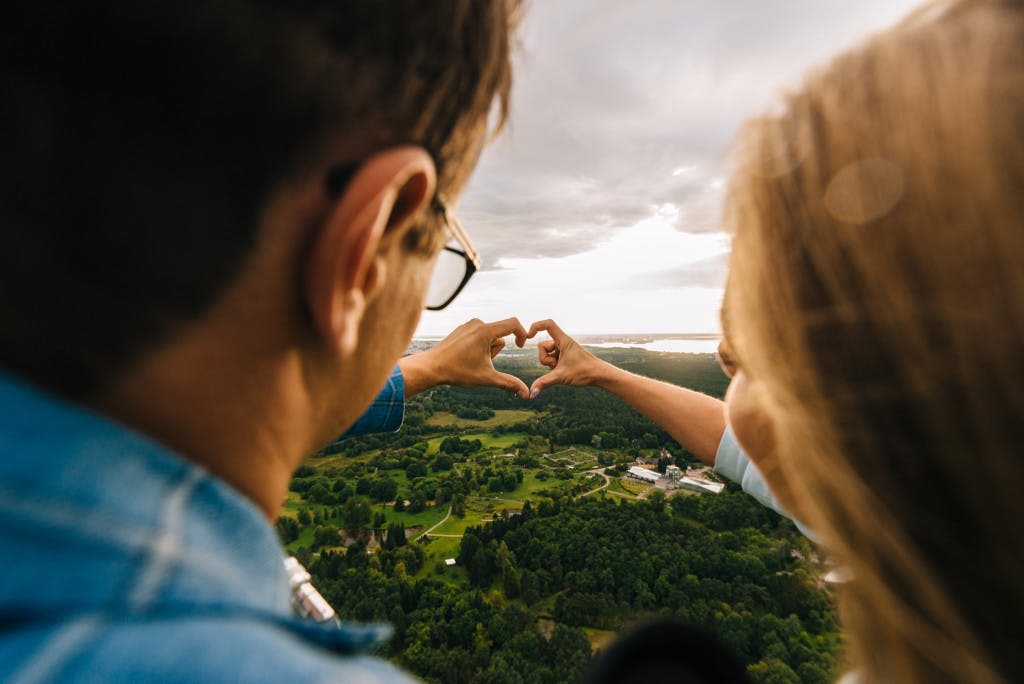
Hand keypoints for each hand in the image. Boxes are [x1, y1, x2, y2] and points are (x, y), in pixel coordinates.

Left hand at [401, 318, 529, 397]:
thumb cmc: (457, 371)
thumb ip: (509, 384)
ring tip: (472, 361)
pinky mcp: (461, 329)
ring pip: (489, 336)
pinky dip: (478, 347)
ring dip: (487, 349)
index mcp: (485, 331)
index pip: (513, 323)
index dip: (522, 334)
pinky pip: (478, 335)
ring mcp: (468, 325)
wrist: (431, 367)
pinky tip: (465, 357)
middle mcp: (477, 323)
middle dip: (496, 350)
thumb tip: (528, 394)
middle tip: (482, 363)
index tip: (521, 346)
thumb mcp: (487, 378)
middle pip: (500, 335)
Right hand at [525, 319, 611, 396]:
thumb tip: (531, 393)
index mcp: (563, 340)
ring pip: (546, 354)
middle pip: (542, 345)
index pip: (548, 324)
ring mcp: (563, 349)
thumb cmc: (585, 372)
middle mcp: (562, 342)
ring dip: (549, 363)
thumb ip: (544, 383)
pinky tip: (562, 371)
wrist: (599, 375)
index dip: (536, 326)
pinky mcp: (564, 356)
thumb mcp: (561, 377)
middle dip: (544, 358)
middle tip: (556, 366)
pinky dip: (553, 365)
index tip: (529, 335)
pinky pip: (551, 358)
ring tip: (561, 369)